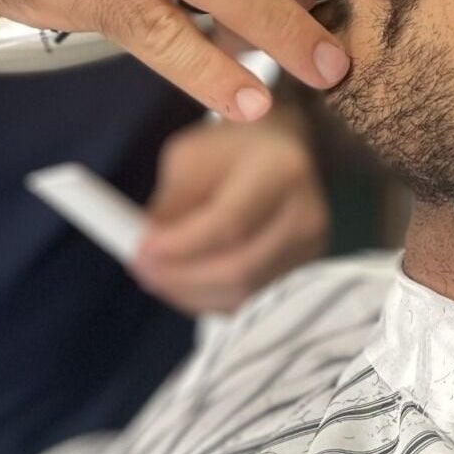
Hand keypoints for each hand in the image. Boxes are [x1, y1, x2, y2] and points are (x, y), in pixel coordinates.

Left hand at [132, 114, 328, 313]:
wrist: (280, 153)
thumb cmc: (230, 151)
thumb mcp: (190, 158)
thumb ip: (171, 204)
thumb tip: (149, 251)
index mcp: (280, 171)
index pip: (229, 223)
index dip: (182, 245)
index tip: (142, 250)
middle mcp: (306, 215)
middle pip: (239, 268)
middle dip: (181, 277)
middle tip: (142, 269)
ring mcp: (310, 250)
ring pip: (242, 294)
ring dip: (190, 293)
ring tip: (158, 276)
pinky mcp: (302, 273)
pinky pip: (248, 303)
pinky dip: (209, 300)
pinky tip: (186, 283)